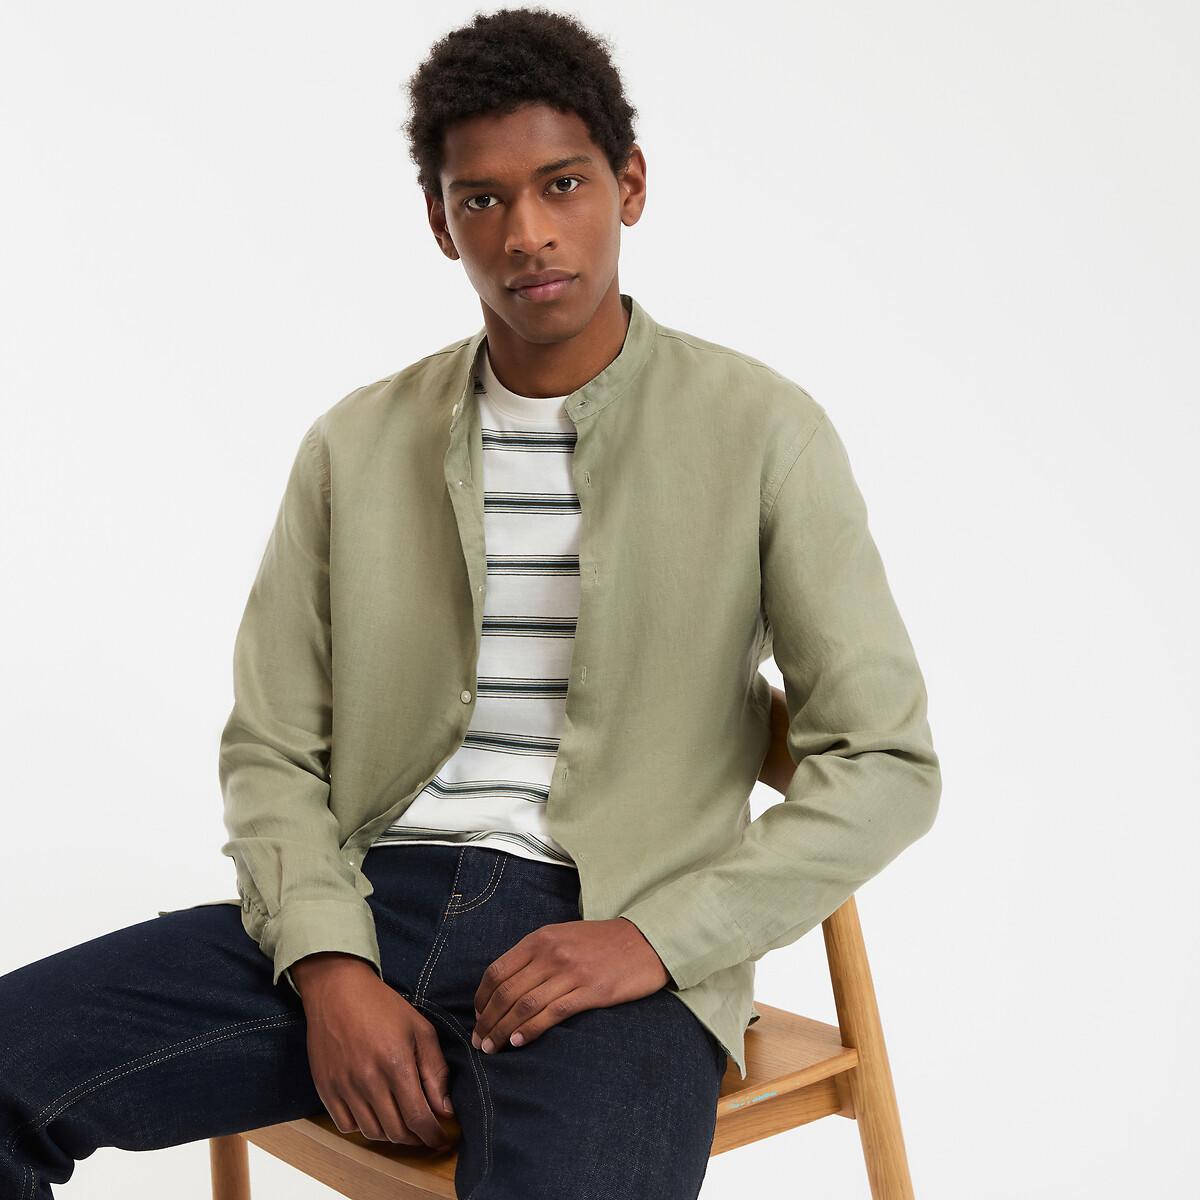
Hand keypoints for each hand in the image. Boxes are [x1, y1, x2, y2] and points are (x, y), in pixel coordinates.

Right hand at [292, 952, 456, 1151]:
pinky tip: (375, 1114)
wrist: (337, 991)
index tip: (443, 1139)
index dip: (433, 1135)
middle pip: (396, 1132)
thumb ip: (435, 1071)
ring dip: (392, 1135)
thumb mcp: (420, 1029)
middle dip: (416, 1139)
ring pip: (372, 1132)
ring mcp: (344, 1087)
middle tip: (426, 1134)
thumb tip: (445, 1109)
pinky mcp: (325, 1089)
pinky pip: (346, 1126)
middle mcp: (368, 1081)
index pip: (418, 1118)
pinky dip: (364, 1128)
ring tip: (404, 1124)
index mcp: (396, 1064)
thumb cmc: (383, 1007)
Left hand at [471, 918, 668, 1053]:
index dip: (481, 999)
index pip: (497, 971)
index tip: (477, 1017)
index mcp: (541, 938)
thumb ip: (536, 955)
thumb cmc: (603, 942)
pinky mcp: (591, 991)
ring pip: (524, 1006)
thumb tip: (507, 985)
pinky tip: (519, 1043)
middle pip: (506, 992)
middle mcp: (551, 953)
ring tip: (493, 1048)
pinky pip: (552, 1014)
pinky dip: (531, 1030)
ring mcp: (571, 972)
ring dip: (503, 1031)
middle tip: (480, 1042)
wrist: (646, 940)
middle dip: (487, 1021)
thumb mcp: (564, 936)